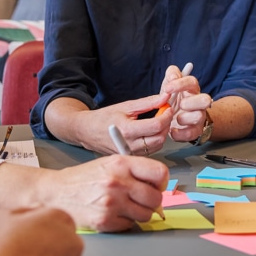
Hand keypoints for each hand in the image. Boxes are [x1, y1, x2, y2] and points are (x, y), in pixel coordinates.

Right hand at [0, 206, 82, 255]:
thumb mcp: (2, 217)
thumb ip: (25, 212)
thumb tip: (32, 212)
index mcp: (58, 217)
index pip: (59, 220)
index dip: (43, 229)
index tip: (33, 236)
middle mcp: (72, 240)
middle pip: (65, 241)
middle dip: (51, 247)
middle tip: (28, 255)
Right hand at [36, 155, 168, 231]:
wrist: (56, 193)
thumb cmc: (84, 179)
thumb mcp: (109, 164)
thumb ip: (134, 171)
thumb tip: (159, 185)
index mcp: (121, 163)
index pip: (159, 173)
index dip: (161, 182)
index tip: (157, 185)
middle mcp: (118, 182)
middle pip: (156, 197)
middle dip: (151, 201)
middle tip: (140, 199)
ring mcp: (112, 203)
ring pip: (146, 214)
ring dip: (138, 213)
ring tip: (124, 206)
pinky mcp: (105, 221)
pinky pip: (130, 225)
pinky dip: (124, 221)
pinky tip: (112, 213)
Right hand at [50, 94, 173, 154]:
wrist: (87, 131)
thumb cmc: (104, 117)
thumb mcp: (126, 106)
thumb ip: (148, 102)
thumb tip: (165, 98)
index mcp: (128, 130)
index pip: (156, 126)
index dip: (167, 116)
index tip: (168, 108)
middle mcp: (129, 145)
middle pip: (160, 138)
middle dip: (166, 125)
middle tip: (164, 114)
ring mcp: (130, 154)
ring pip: (157, 146)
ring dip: (161, 133)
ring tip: (157, 122)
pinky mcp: (131, 158)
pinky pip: (150, 151)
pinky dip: (154, 141)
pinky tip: (150, 132)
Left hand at [161, 65, 211, 142]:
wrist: (176, 119)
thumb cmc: (174, 100)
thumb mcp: (170, 85)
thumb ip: (172, 75)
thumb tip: (173, 75)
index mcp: (192, 90)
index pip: (192, 82)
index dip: (180, 84)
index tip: (167, 89)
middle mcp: (198, 103)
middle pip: (206, 100)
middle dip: (191, 102)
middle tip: (180, 104)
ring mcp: (199, 117)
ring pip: (199, 117)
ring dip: (184, 118)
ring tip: (175, 118)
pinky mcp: (195, 131)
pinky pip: (192, 133)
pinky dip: (180, 133)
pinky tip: (172, 130)